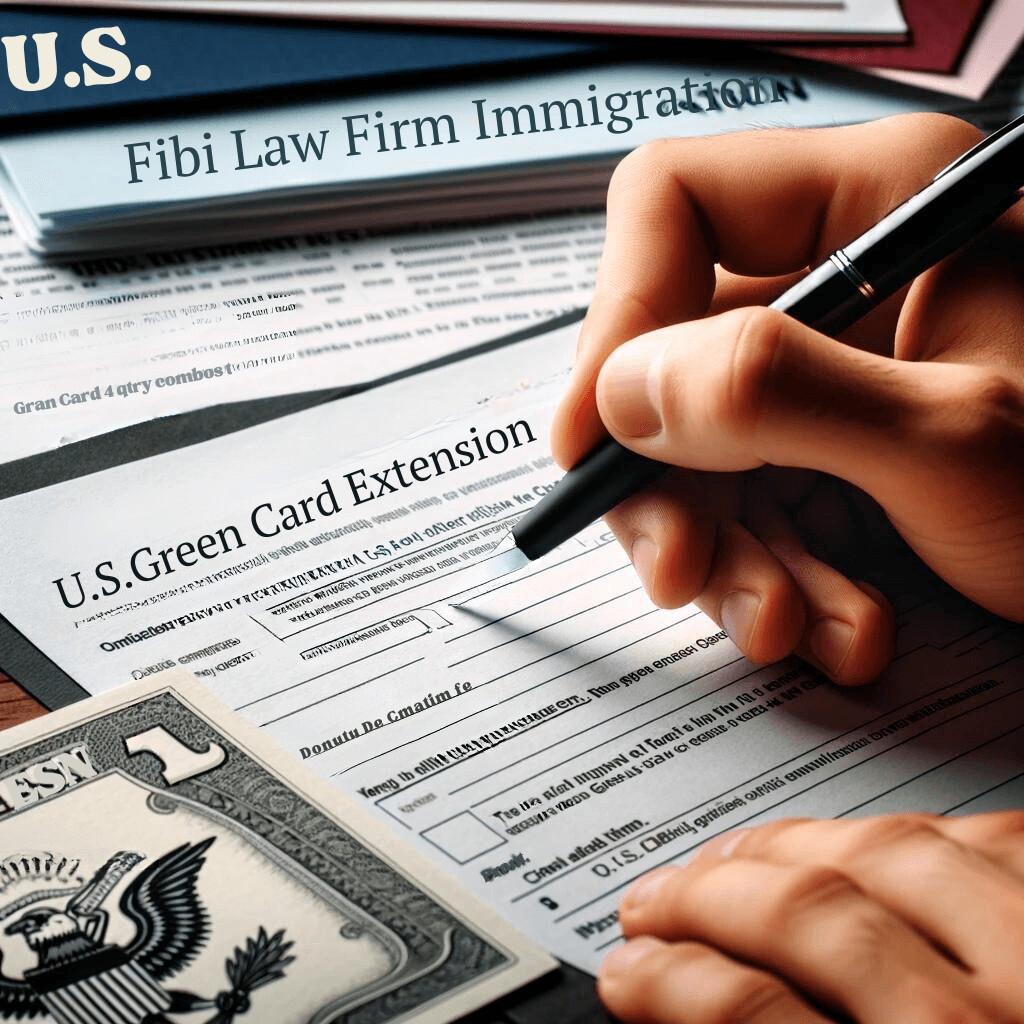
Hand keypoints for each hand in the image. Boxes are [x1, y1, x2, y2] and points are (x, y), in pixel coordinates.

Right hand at [552, 114, 1023, 684]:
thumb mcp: (958, 444)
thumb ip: (779, 395)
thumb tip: (623, 394)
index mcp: (881, 205)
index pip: (676, 206)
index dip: (617, 318)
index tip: (594, 439)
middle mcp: (847, 279)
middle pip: (675, 356)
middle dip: (673, 485)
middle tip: (681, 572)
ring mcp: (842, 373)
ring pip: (706, 450)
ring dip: (733, 557)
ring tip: (788, 628)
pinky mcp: (844, 449)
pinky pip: (759, 504)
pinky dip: (784, 579)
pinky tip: (842, 629)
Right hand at [598, 812, 1023, 1023]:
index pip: (759, 1019)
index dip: (672, 985)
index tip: (627, 969)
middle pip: (817, 918)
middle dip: (709, 897)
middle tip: (654, 896)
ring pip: (898, 854)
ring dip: (793, 846)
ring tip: (733, 856)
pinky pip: (994, 841)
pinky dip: (912, 835)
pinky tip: (864, 841)